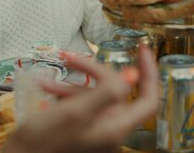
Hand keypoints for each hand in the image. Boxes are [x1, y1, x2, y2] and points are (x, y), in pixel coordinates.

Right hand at [3, 45, 157, 152]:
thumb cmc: (43, 143)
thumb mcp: (76, 112)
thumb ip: (107, 92)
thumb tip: (134, 74)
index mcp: (116, 127)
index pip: (148, 99)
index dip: (149, 73)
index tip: (141, 50)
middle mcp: (110, 130)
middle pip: (117, 90)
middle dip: (97, 70)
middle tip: (75, 57)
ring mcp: (96, 130)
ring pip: (96, 95)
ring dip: (76, 79)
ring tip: (58, 68)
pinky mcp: (81, 129)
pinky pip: (81, 105)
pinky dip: (67, 93)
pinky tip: (48, 85)